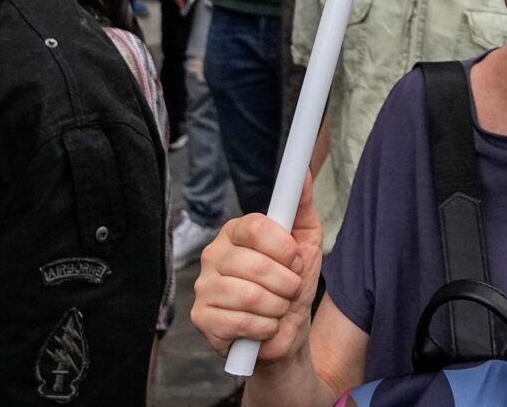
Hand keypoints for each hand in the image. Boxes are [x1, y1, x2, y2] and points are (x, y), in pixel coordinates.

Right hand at [190, 178, 321, 365]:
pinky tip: (263, 325)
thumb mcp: (305, 242)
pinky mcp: (201, 318)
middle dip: (286, 283)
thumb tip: (302, 174)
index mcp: (235, 231)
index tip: (295, 259)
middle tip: (289, 289)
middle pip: (255, 265)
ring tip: (277, 307)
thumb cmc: (292, 282)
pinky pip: (240, 322)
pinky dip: (264, 327)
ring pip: (249, 296)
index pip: (255, 227)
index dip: (283, 247)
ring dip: (277, 307)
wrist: (285, 331)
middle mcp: (214, 254)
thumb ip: (300, 207)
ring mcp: (203, 286)